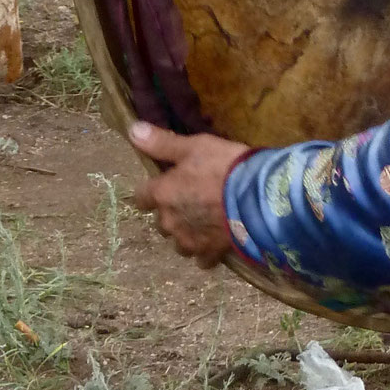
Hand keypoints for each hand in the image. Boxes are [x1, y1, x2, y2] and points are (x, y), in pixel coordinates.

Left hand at [128, 122, 249, 266]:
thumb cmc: (225, 166)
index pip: (141, 198)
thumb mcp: (195, 146)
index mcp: (162, 194)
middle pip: (161, 222)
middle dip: (173, 213)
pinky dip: (206, 251)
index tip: (165, 185)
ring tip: (206, 222)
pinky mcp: (209, 253)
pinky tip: (218, 240)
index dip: (152, 191)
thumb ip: (162, 143)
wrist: (258, 197)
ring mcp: (189, 240)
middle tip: (194, 200)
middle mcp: (169, 221)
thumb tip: (132, 130)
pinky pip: (201, 259)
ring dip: (188, 233)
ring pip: (179, 242)